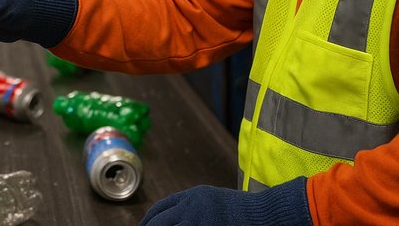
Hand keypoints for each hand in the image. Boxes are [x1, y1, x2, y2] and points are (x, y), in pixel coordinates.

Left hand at [140, 177, 310, 225]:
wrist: (266, 213)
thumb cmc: (244, 211)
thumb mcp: (214, 201)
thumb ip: (194, 208)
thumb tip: (176, 217)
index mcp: (192, 196)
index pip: (161, 207)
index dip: (150, 218)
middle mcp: (191, 207)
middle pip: (159, 222)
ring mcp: (197, 221)